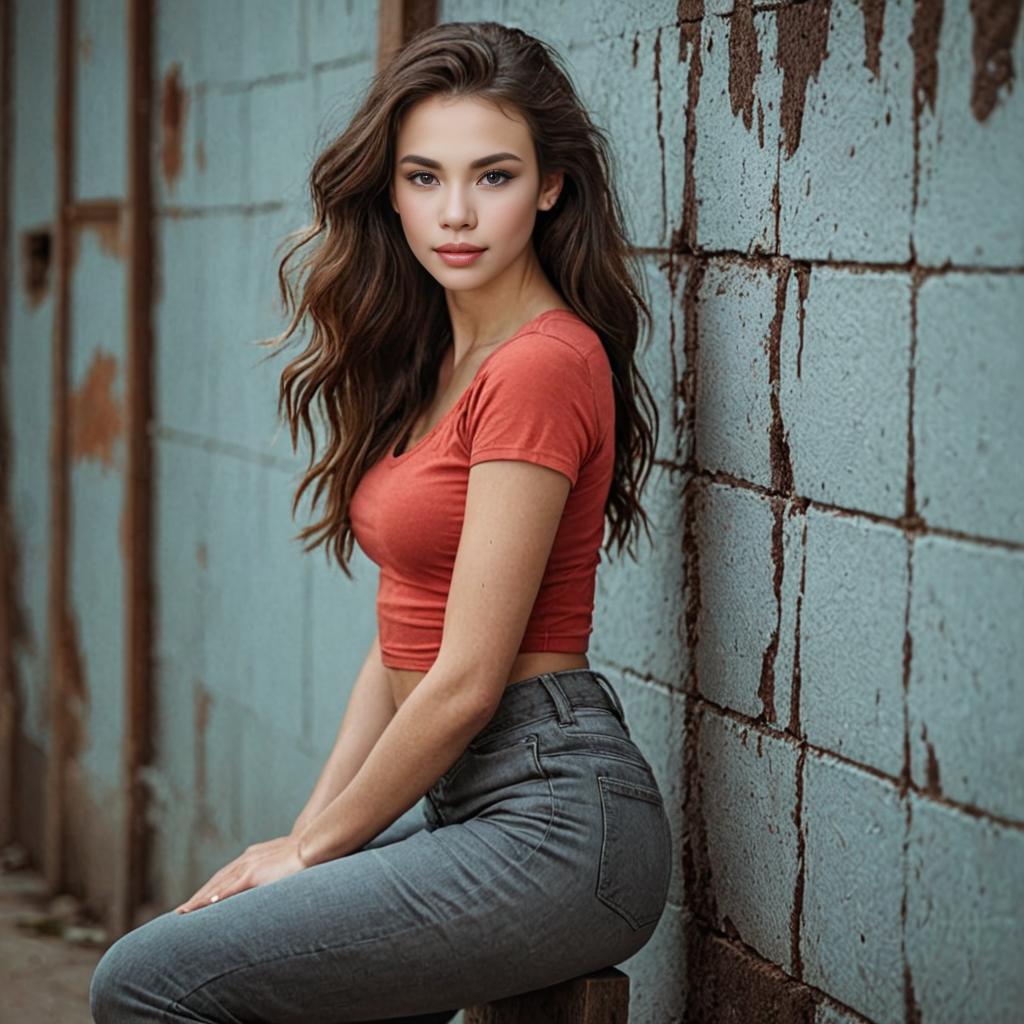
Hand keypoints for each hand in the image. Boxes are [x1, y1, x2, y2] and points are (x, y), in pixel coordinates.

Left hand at [175, 835, 305, 913]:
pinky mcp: (253, 873)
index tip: (198, 902)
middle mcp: (245, 860)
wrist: (312, 844)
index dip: (210, 890)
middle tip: (181, 912)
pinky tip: (205, 906)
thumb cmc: (303, 854)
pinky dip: (216, 897)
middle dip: (198, 896)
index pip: (225, 877)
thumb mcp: (283, 864)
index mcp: (251, 858)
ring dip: (200, 899)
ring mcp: (248, 866)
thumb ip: (274, 873)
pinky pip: (230, 888)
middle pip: (215, 881)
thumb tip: (275, 884)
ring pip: (218, 886)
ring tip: (185, 913)